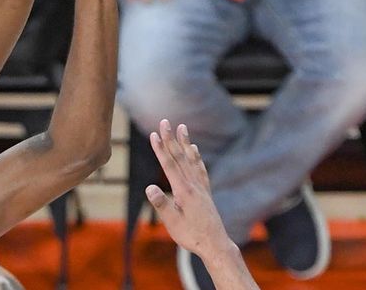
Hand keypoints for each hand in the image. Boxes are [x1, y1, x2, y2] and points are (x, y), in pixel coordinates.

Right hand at [146, 119, 232, 257]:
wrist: (215, 245)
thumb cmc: (192, 236)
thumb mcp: (173, 223)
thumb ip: (162, 204)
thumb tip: (149, 187)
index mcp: (183, 191)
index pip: (169, 165)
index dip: (161, 149)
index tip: (154, 134)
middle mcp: (193, 185)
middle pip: (179, 157)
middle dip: (170, 138)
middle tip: (165, 121)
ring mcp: (201, 187)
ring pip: (191, 159)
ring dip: (185, 142)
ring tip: (182, 127)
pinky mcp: (206, 192)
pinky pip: (200, 169)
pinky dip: (196, 157)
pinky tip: (194, 149)